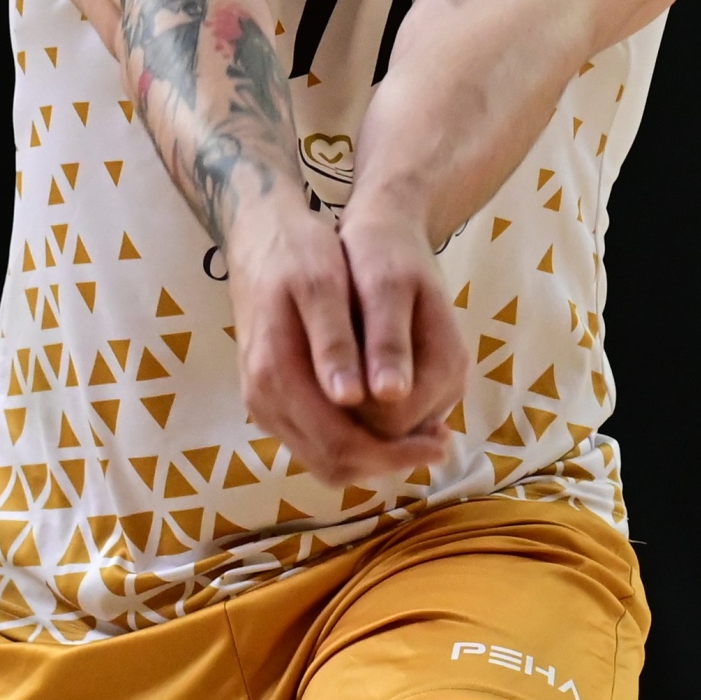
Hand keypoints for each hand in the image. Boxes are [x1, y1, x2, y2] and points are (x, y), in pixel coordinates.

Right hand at [226, 197, 451, 487]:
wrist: (259, 234)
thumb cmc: (297, 251)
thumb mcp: (321, 282)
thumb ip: (334, 342)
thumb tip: (351, 398)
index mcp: (276, 376)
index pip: (340, 445)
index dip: (395, 454)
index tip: (441, 440)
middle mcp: (264, 403)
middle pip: (333, 465)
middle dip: (389, 462)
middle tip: (439, 442)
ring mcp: (264, 405)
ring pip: (324, 461)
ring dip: (374, 456)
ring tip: (422, 432)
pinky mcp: (272, 400)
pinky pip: (315, 442)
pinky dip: (355, 441)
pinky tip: (390, 416)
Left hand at [335, 203, 469, 446]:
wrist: (389, 231)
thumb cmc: (384, 251)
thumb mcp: (384, 286)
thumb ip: (388, 341)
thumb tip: (390, 393)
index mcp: (446, 367)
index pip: (391, 424)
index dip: (348, 413)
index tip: (312, 377)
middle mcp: (447, 392)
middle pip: (387, 440)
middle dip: (344, 420)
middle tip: (304, 378)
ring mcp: (433, 397)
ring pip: (380, 438)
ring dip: (343, 419)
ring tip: (313, 375)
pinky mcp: (414, 395)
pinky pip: (377, 423)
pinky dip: (348, 411)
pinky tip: (323, 378)